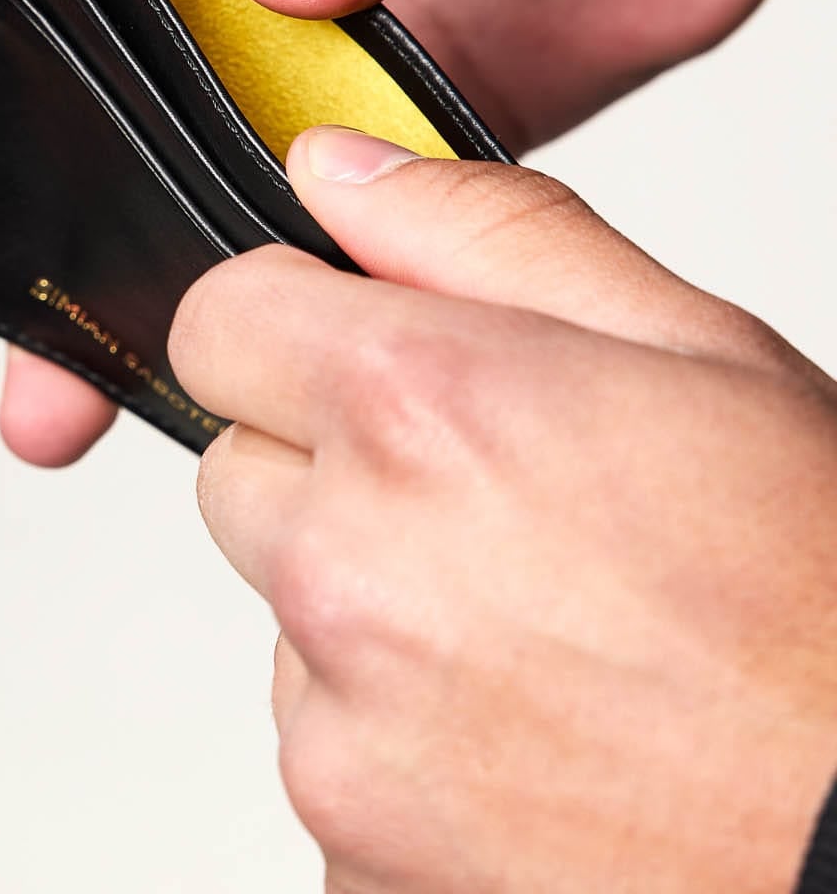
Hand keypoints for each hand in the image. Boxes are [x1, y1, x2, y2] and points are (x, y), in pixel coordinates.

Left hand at [179, 128, 836, 892]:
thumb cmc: (823, 613)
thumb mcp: (694, 354)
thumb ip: (482, 232)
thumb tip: (334, 169)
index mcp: (416, 414)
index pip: (217, 321)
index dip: (287, 323)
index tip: (354, 350)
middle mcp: (346, 574)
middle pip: (240, 472)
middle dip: (331, 468)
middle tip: (492, 503)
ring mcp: (339, 734)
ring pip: (287, 614)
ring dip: (373, 607)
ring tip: (538, 633)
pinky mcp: (347, 857)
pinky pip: (328, 738)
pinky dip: (396, 731)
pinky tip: (527, 733)